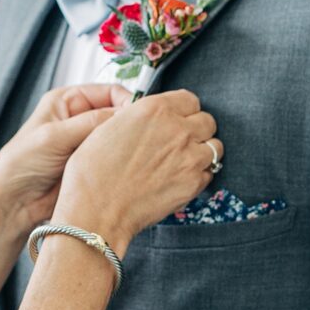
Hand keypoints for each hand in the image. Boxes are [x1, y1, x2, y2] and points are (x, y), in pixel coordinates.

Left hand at [0, 85, 135, 232]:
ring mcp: (87, 142)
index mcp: (68, 100)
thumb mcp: (54, 136)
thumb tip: (126, 113)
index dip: (126, 101)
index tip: (139, 116)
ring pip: (118, 137)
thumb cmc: (21, 163)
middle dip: (128, 123)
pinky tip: (128, 167)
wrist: (13, 203)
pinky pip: (115, 158)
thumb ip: (90, 122)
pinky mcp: (92, 164)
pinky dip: (122, 160)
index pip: (109, 91)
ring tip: (135, 153)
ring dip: (126, 143)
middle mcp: (79, 118)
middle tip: (142, 136)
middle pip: (117, 113)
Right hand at [53, 86, 220, 251]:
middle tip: (179, 142)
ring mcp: (189, 157)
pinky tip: (179, 179)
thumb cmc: (93, 172)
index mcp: (154, 109)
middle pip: (207, 122)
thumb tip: (152, 118)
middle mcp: (177, 129)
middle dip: (196, 130)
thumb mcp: (108, 127)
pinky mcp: (194, 183)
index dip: (183, 111)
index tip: (177, 119)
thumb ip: (139, 116)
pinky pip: (209, 173)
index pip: (190, 100)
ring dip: (201, 152)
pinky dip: (199, 175)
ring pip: (215, 147)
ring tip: (182, 162)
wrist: (97, 210)